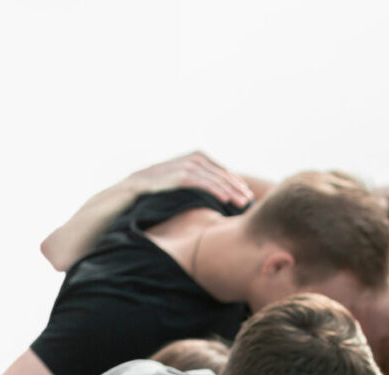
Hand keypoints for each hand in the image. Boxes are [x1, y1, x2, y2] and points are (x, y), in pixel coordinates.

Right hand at [124, 151, 253, 207]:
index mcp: (199, 156)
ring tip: (243, 204)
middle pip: (223, 175)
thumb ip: (202, 177)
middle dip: (238, 189)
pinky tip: (226, 200)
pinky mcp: (181, 176)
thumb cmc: (164, 182)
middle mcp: (195, 158)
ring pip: (217, 180)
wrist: (139, 183)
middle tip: (250, 202)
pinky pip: (204, 184)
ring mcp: (188, 166)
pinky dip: (216, 191)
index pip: (224, 171)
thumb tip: (224, 190)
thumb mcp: (185, 176)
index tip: (248, 196)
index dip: (237, 183)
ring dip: (232, 193)